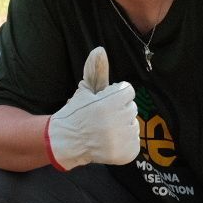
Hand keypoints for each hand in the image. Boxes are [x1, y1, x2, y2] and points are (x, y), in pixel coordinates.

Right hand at [45, 47, 137, 169]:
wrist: (68, 142)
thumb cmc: (77, 113)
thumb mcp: (85, 90)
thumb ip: (95, 70)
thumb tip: (100, 49)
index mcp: (108, 103)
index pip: (128, 91)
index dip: (116, 95)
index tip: (104, 103)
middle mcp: (116, 122)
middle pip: (131, 108)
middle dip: (119, 110)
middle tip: (103, 117)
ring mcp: (122, 140)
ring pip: (133, 124)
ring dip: (122, 126)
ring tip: (106, 130)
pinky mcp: (126, 153)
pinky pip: (135, 141)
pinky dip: (125, 142)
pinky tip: (110, 141)